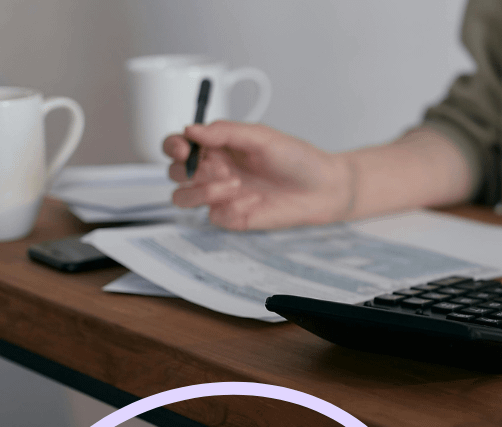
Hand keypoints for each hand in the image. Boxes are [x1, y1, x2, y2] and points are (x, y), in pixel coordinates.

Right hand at [163, 121, 353, 229]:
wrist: (324, 189)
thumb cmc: (297, 159)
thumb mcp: (262, 137)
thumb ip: (225, 131)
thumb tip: (191, 129)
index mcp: (218, 147)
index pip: (178, 145)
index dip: (173, 146)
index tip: (183, 147)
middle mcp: (214, 170)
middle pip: (174, 172)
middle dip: (188, 170)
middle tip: (220, 167)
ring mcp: (221, 196)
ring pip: (182, 197)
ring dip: (201, 191)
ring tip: (234, 183)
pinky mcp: (233, 217)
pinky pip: (214, 216)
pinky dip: (231, 208)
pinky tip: (255, 201)